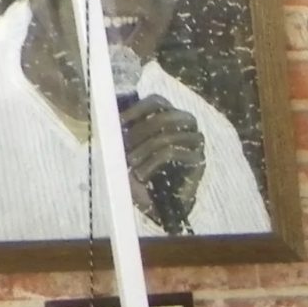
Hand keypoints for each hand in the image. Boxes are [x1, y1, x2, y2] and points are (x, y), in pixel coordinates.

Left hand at [121, 95, 205, 232]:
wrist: (160, 204)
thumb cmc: (142, 172)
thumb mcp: (129, 147)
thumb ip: (124, 131)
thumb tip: (109, 116)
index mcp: (169, 116)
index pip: (157, 102)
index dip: (137, 109)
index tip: (119, 122)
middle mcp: (186, 127)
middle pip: (167, 116)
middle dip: (142, 130)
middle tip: (125, 145)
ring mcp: (195, 144)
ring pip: (170, 135)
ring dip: (145, 148)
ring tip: (131, 162)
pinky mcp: (198, 161)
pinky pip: (174, 153)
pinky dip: (152, 162)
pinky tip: (141, 174)